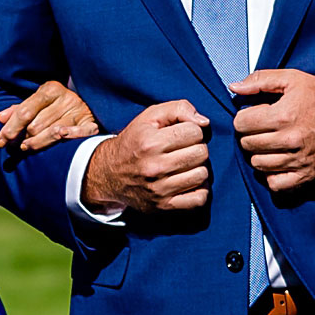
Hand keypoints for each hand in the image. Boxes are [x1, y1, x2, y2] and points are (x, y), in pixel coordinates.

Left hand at [0, 80, 100, 152]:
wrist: (90, 105)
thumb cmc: (56, 108)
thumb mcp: (37, 105)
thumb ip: (19, 111)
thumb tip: (0, 118)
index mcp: (50, 89)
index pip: (25, 111)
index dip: (11, 127)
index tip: (1, 141)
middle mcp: (66, 98)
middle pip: (36, 125)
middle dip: (23, 137)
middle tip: (17, 145)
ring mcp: (79, 110)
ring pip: (53, 133)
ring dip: (38, 143)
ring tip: (27, 147)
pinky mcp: (91, 123)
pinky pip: (80, 133)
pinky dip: (71, 136)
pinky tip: (61, 139)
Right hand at [81, 100, 210, 213]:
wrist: (109, 174)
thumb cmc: (135, 141)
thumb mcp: (150, 117)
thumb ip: (178, 109)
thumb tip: (204, 122)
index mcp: (150, 142)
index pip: (195, 132)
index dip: (192, 130)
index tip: (181, 134)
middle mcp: (154, 167)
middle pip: (201, 153)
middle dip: (197, 148)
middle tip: (184, 150)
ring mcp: (159, 189)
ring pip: (202, 175)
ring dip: (198, 168)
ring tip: (186, 165)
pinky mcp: (164, 206)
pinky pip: (199, 199)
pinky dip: (200, 190)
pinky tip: (189, 182)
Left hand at [231, 70, 314, 192]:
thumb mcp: (294, 79)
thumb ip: (261, 80)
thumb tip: (234, 87)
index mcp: (284, 115)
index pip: (241, 123)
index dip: (245, 117)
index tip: (255, 115)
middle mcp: (289, 140)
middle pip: (247, 144)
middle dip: (251, 134)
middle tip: (263, 128)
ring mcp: (297, 161)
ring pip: (257, 164)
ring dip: (260, 154)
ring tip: (271, 143)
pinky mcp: (305, 176)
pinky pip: (274, 183)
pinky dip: (272, 175)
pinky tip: (278, 161)